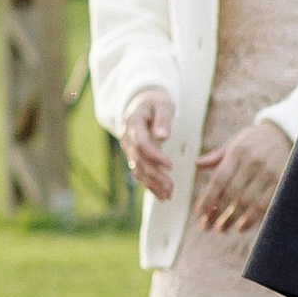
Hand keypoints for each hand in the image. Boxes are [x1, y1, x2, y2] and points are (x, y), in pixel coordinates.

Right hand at [119, 87, 176, 201]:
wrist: (144, 102)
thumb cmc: (157, 101)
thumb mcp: (163, 104)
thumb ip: (163, 119)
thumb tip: (163, 136)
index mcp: (133, 122)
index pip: (141, 143)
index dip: (155, 156)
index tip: (170, 166)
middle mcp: (127, 137)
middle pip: (139, 159)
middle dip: (155, 175)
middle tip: (171, 188)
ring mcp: (128, 147)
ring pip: (137, 169)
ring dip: (152, 184)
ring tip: (168, 195)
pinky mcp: (133, 155)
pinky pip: (139, 171)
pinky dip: (149, 184)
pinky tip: (161, 195)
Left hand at [193, 118, 291, 232]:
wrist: (286, 132)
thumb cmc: (256, 140)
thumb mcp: (235, 142)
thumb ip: (217, 156)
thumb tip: (196, 164)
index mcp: (237, 152)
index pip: (219, 179)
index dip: (208, 198)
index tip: (199, 213)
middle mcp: (251, 162)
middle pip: (231, 193)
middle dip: (217, 212)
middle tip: (207, 226)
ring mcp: (267, 172)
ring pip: (247, 201)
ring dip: (233, 218)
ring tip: (222, 229)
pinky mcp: (280, 181)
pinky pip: (264, 204)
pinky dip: (252, 218)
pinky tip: (242, 227)